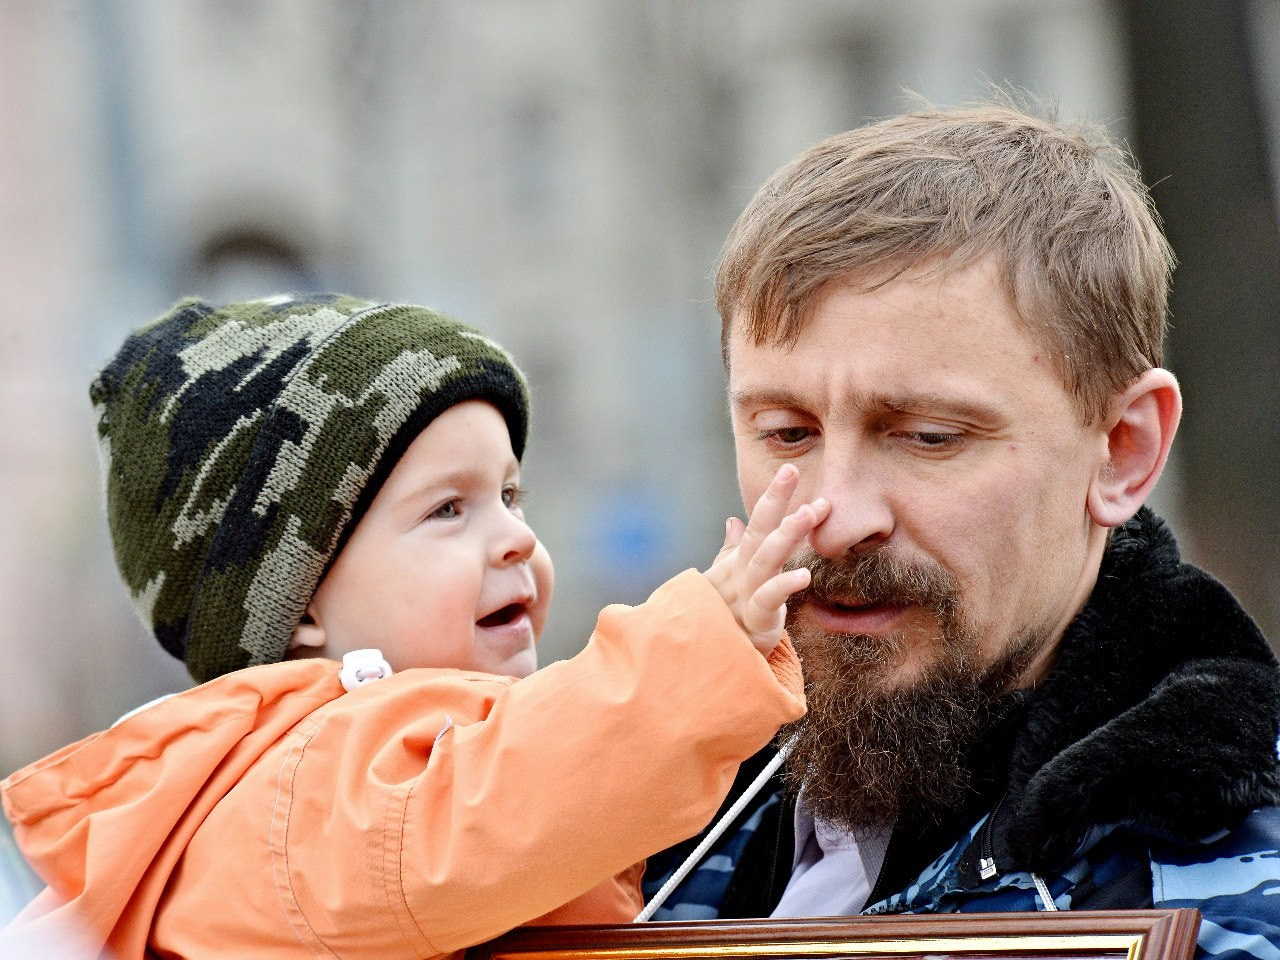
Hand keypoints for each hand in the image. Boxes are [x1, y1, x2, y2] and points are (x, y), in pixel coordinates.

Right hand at [703, 464, 828, 655]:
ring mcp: (748, 595)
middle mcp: (743, 573)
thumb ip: (732, 549)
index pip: (758, 523)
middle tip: (792, 472)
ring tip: (809, 513)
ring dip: (786, 534)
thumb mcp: (729, 580)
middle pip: (759, 532)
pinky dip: (783, 586)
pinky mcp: (755, 621)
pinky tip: (803, 574)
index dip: (774, 497)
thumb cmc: (723, 617)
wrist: (708, 658)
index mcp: (741, 562)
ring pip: (765, 559)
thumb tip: (734, 520)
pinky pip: (768, 601)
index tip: (791, 469)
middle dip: (776, 501)